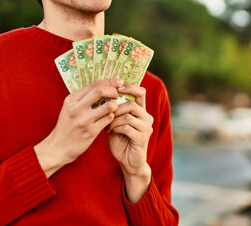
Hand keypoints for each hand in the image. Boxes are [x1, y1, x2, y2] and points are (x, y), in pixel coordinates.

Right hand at [34, 79, 122, 176]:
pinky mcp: (91, 132)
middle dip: (113, 90)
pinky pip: (108, 119)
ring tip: (113, 108)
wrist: (58, 147)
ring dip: (115, 105)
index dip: (109, 81)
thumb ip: (84, 97)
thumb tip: (104, 86)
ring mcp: (84, 120)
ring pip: (108, 106)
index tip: (118, 82)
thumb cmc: (67, 125)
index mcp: (71, 99)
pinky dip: (111, 117)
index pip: (94, 84)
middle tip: (117, 95)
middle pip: (101, 91)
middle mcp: (76, 108)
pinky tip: (108, 118)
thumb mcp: (70, 108)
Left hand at [107, 84, 153, 201]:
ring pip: (128, 116)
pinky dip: (116, 129)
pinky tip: (110, 132)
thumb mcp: (117, 122)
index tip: (116, 88)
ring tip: (106, 127)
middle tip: (105, 115)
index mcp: (141, 111)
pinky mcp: (143, 138)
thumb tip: (104, 95)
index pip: (140, 92)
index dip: (129, 87)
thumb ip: (115, 110)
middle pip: (131, 104)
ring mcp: (146, 128)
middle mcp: (147, 117)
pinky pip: (127, 127)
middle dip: (115, 109)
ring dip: (113, 121)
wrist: (128, 162)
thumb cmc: (121, 140)